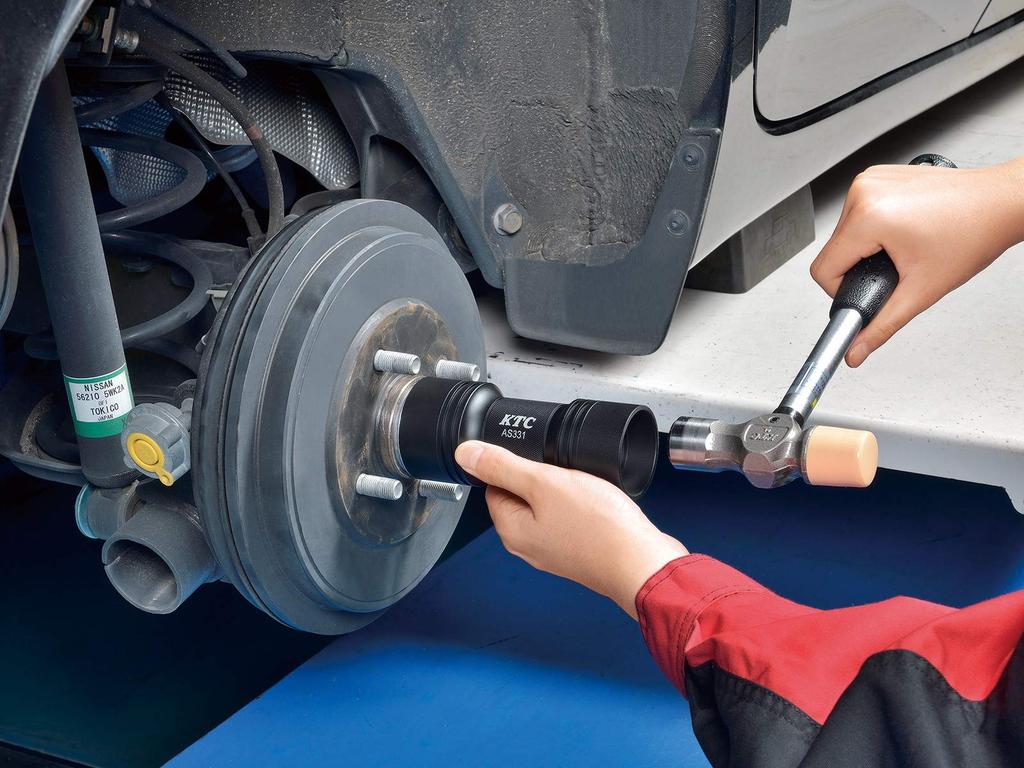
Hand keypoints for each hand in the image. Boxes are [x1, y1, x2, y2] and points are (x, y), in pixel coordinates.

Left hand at [454, 440, 687, 618]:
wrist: (643, 563)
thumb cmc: (599, 529)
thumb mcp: (544, 483)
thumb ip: (503, 466)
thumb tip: (464, 454)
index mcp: (511, 529)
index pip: (494, 486)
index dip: (513, 465)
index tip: (536, 459)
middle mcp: (529, 545)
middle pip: (522, 496)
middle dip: (542, 478)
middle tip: (564, 473)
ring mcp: (555, 550)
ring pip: (549, 506)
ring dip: (564, 490)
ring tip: (584, 487)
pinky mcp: (580, 550)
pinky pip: (572, 519)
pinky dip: (582, 506)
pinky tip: (597, 502)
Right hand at [810, 158, 1023, 366]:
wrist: (1000, 203)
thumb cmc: (972, 235)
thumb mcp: (921, 291)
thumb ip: (881, 326)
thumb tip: (856, 350)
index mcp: (868, 216)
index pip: (823, 270)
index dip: (843, 290)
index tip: (871, 288)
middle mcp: (863, 192)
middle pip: (833, 251)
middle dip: (860, 266)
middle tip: (899, 266)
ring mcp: (869, 180)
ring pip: (844, 232)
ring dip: (866, 247)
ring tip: (904, 246)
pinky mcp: (876, 175)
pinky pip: (857, 212)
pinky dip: (874, 227)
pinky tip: (903, 229)